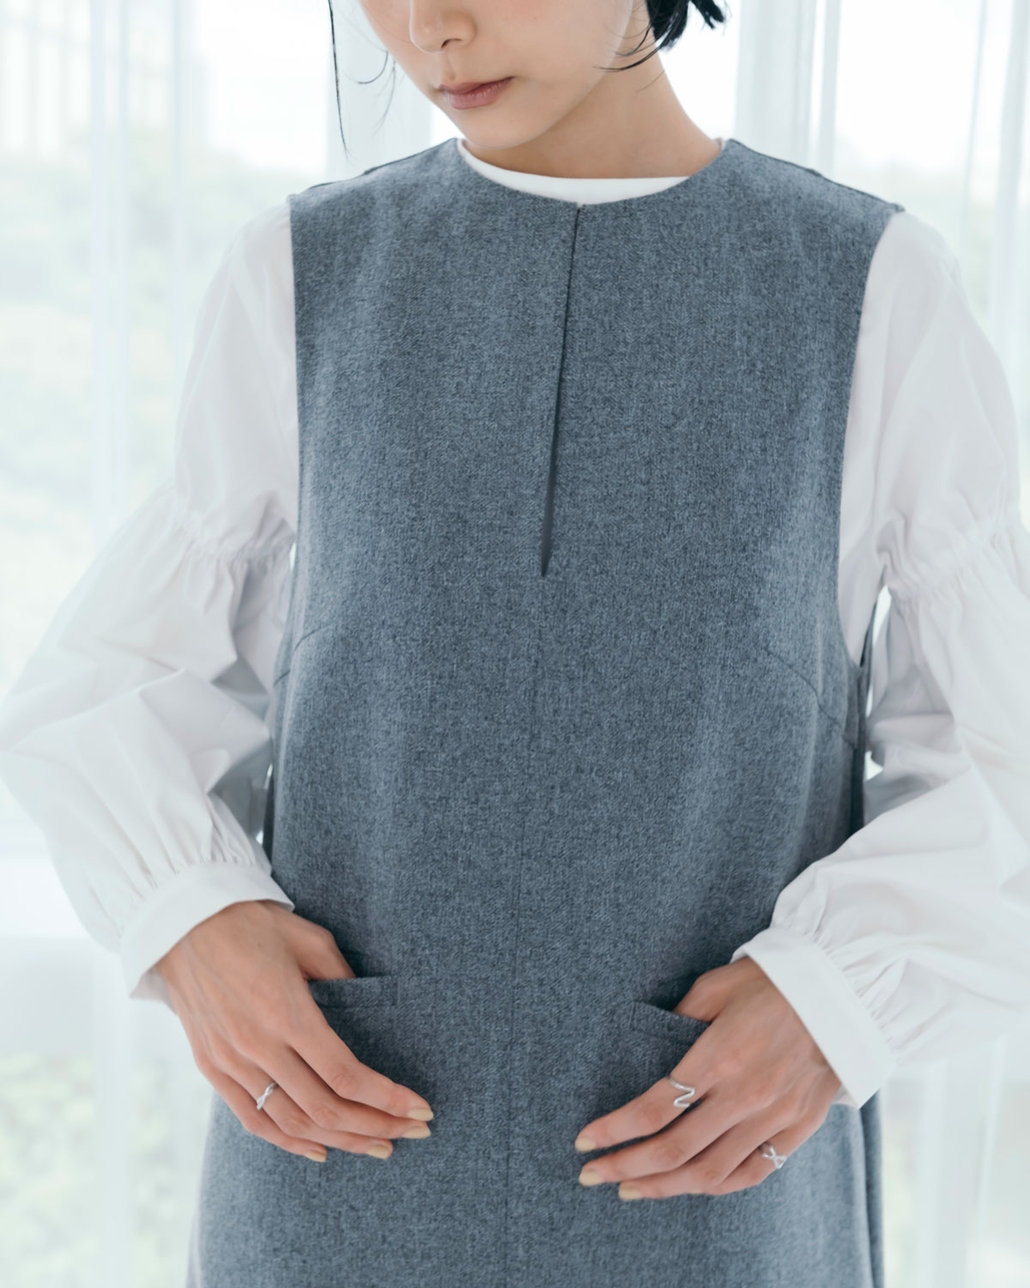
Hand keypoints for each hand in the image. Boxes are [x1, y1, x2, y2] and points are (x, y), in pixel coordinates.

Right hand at [155, 900, 433, 1162]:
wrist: (184, 921)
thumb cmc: (254, 923)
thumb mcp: (311, 939)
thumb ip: (342, 978)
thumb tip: (371, 1008)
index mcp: (286, 1012)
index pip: (345, 1074)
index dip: (386, 1099)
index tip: (420, 1108)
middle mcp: (257, 1045)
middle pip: (325, 1108)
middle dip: (376, 1126)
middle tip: (414, 1132)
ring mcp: (230, 1061)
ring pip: (292, 1122)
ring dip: (341, 1140)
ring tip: (379, 1146)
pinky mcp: (211, 1067)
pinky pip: (253, 1119)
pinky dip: (289, 1141)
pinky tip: (321, 1150)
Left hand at [572, 957, 841, 1197]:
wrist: (842, 992)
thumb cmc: (770, 981)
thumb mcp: (713, 986)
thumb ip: (677, 1020)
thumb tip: (649, 1050)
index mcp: (719, 1056)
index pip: (655, 1108)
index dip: (615, 1129)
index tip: (584, 1139)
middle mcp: (745, 1095)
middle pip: (674, 1150)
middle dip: (625, 1166)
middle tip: (591, 1175)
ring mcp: (774, 1117)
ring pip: (709, 1173)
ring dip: (662, 1187)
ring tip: (630, 1189)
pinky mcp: (798, 1129)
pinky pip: (751, 1173)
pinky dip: (714, 1188)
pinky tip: (687, 1187)